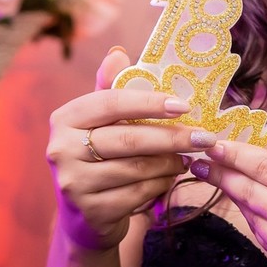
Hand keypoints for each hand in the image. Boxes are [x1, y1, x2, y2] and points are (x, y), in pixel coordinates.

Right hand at [45, 46, 214, 251]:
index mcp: (65, 118)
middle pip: (129, 139)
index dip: (150, 103)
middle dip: (173, 137)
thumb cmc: (98, 155)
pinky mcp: (91, 211)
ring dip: (170, 163)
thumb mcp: (101, 121)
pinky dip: (160, 185)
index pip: (111, 103)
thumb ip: (110, 88)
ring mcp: (74, 183)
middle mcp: (61, 150)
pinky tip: (169, 179)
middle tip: (204, 137)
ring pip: (137, 168)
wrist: (84, 213)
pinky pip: (139, 193)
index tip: (185, 105)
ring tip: (187, 158)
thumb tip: (118, 53)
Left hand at [191, 127, 266, 266]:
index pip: (263, 165)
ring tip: (226, 184)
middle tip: (197, 161)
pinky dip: (261, 229)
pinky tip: (262, 220)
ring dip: (239, 201)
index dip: (233, 153)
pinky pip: (265, 245)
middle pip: (245, 190)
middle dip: (218, 173)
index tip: (211, 143)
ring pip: (252, 218)